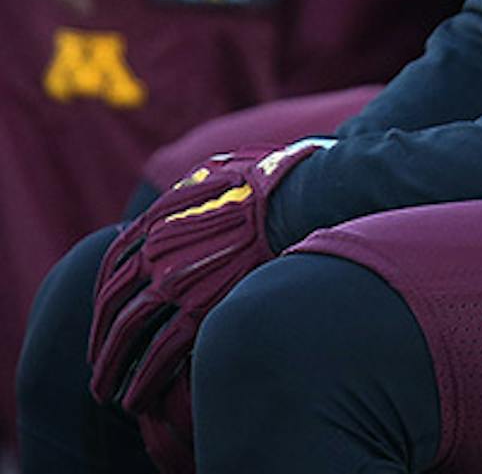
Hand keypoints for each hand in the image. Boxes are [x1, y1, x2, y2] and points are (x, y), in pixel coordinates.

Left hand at [89, 140, 332, 423]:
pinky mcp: (200, 308)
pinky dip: (143, 379)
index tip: (104, 316)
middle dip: (101, 337)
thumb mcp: (219, 171)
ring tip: (105, 391)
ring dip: (111, 366)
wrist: (297, 199)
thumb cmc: (271, 181)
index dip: (105, 295)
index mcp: (156, 222)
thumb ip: (195, 184)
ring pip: (127, 333)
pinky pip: (160, 351)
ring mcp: (176, 283)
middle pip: (112, 304)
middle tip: (97, 362)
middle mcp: (156, 254)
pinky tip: (135, 399)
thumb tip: (196, 179)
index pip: (114, 266)